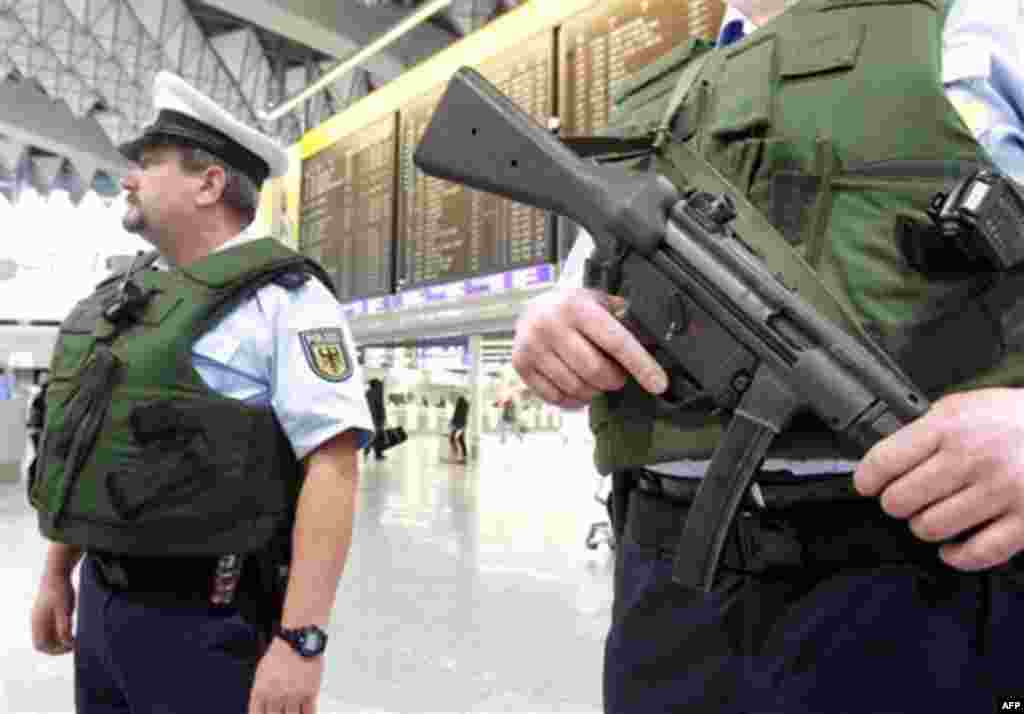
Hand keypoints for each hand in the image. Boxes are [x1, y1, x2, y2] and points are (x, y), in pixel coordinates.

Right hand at [31, 572, 75, 654]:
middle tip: (74, 645)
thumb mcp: (65, 608)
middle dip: (57, 647)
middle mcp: (37, 621)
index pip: (41, 645)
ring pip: (47, 636)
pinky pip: (50, 628)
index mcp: (38, 622)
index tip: (70, 648)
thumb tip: (66, 642)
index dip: (55, 650)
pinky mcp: (46, 613)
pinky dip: (59, 633)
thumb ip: (64, 626)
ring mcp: (40, 617)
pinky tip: (71, 629)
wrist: (57, 573)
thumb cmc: (61, 590)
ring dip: (58, 641)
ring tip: (74, 639)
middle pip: (43, 643)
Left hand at [248, 636, 323, 713]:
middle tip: (282, 712)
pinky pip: (309, 712)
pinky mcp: (310, 692)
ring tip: (293, 711)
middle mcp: (276, 695)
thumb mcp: (261, 673)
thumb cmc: (280, 653)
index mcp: (261, 691)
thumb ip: (260, 693)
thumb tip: (262, 707)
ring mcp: (294, 695)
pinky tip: (305, 713)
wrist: (298, 639)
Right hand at [512, 287, 667, 408]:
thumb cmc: (573, 308)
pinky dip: (573, 399)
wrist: (530, 308)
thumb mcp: (598, 301)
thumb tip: (654, 341)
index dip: (641, 365)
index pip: (616, 341)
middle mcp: (551, 325)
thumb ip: (624, 319)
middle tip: (616, 375)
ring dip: (593, 391)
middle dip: (614, 380)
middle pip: (595, 371)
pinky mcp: (520, 365)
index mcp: (577, 307)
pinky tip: (576, 385)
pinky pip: (555, 397)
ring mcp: (532, 346)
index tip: (659, 385)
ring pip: (576, 388)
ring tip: (594, 378)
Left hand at [854, 388, 1023, 570]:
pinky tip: (953, 547)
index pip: (885, 460)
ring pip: (931, 528)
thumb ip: (927, 431)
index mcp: (951, 426)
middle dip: (896, 503)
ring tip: (931, 517)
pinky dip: (957, 556)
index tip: (867, 484)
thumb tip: (887, 460)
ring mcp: (1000, 491)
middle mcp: (973, 458)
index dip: (867, 478)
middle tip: (903, 500)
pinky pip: (977, 553)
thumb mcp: (965, 406)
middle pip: (901, 500)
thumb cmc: (1015, 418)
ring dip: (924, 527)